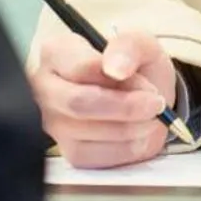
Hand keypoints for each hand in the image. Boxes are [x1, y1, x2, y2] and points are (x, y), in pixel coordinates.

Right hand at [30, 29, 178, 169]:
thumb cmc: (133, 65)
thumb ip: (129, 45)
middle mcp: (45, 88)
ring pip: (86, 133)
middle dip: (125, 108)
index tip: (147, 85)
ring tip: (150, 118)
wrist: (141, 96)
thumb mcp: (140, 43)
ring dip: (129, 128)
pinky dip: (124, 148)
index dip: (119, 78)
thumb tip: (116, 68)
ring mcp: (52, 122)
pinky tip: (137, 134)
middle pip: (78, 103)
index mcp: (57, 51)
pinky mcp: (66, 150)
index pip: (80, 67)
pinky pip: (93, 157)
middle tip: (155, 105)